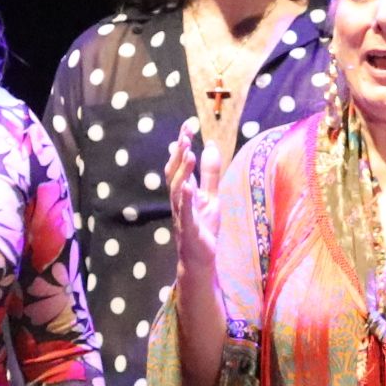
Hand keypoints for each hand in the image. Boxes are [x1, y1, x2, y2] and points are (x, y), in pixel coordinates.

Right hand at [164, 119, 225, 279]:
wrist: (200, 260)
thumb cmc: (203, 228)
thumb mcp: (212, 196)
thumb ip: (211, 173)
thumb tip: (211, 145)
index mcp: (184, 191)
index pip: (180, 163)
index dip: (182, 144)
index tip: (188, 125)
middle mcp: (179, 200)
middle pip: (173, 172)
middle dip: (178, 153)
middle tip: (185, 134)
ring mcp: (182, 214)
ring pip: (176, 189)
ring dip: (181, 171)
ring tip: (188, 153)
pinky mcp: (189, 228)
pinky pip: (184, 211)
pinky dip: (185, 198)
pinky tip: (187, 186)